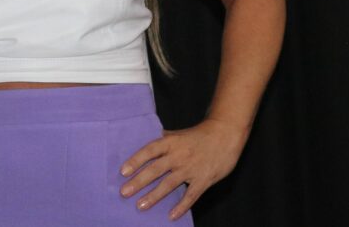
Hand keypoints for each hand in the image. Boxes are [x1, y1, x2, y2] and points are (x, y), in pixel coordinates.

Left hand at [118, 118, 244, 219]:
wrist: (225, 134)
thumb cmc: (199, 134)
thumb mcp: (179, 133)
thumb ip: (164, 140)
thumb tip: (145, 140)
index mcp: (171, 142)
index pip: (149, 151)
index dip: (136, 160)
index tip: (123, 171)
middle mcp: (178, 155)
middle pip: (155, 170)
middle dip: (139, 182)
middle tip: (124, 192)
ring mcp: (190, 169)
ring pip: (169, 184)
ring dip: (154, 196)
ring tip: (140, 206)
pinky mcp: (203, 180)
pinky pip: (191, 196)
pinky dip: (181, 206)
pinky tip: (171, 216)